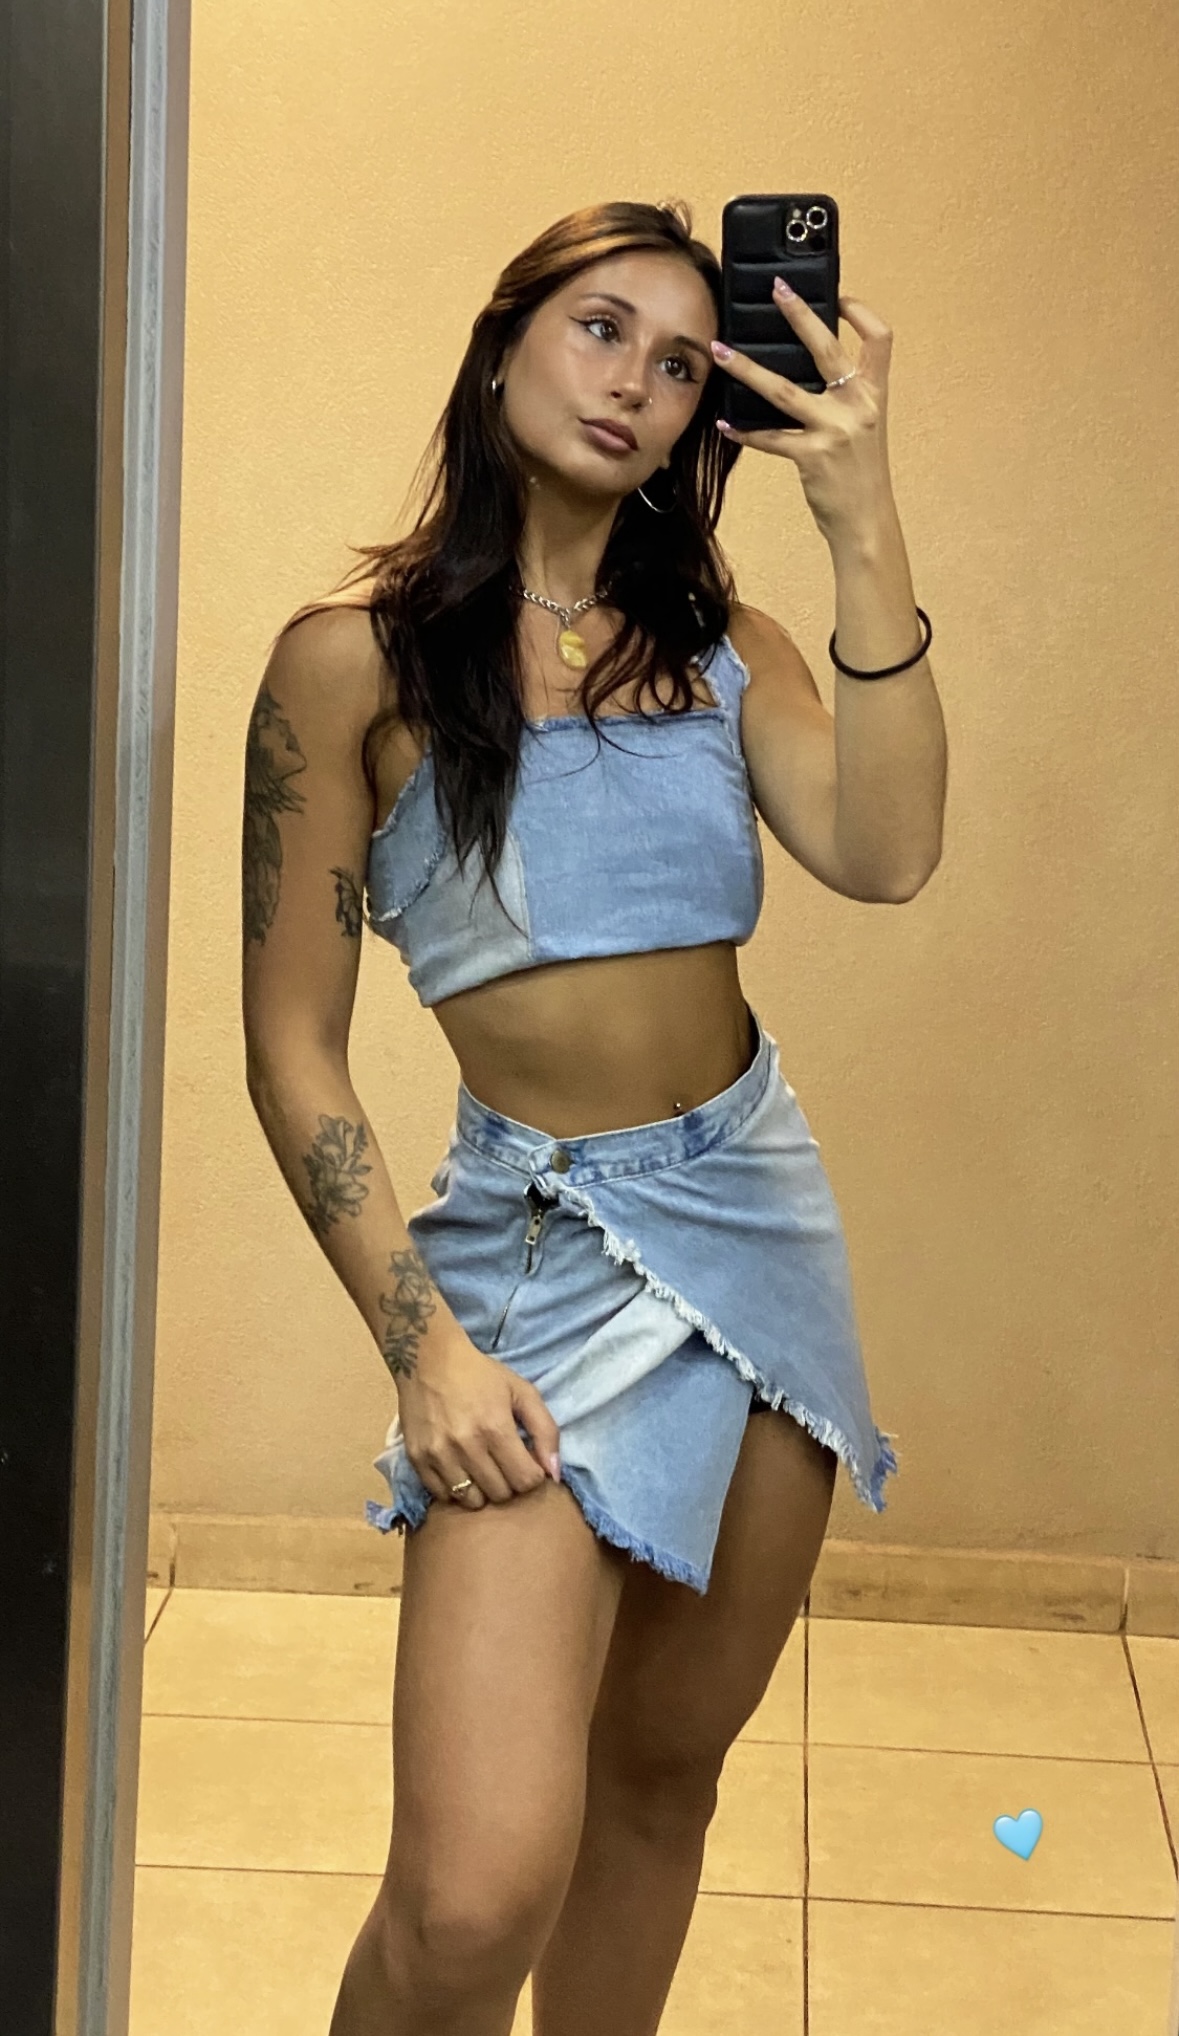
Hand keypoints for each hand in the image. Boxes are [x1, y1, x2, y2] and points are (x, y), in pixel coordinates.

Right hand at [397, 1328, 561, 1509]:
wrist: (427, 1359)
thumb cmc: (480, 1374)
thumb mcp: (522, 1391)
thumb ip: (545, 1431)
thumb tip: (554, 1474)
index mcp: (496, 1428)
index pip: (525, 1481)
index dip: (532, 1475)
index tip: (526, 1462)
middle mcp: (466, 1446)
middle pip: (500, 1494)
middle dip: (509, 1482)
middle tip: (504, 1463)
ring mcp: (439, 1455)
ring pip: (471, 1501)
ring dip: (482, 1489)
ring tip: (481, 1467)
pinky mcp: (417, 1459)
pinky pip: (442, 1495)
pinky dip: (455, 1489)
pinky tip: (459, 1468)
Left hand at [710, 285, 896, 544]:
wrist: (867, 521)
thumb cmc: (862, 474)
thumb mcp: (865, 427)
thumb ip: (845, 397)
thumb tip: (809, 371)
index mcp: (876, 394)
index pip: (880, 338)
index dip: (861, 312)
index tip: (838, 297)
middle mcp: (858, 406)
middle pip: (827, 350)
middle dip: (799, 315)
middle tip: (776, 289)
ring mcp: (835, 430)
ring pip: (783, 391)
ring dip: (747, 369)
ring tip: (721, 351)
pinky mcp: (812, 456)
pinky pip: (770, 438)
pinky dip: (745, 432)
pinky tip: (726, 425)